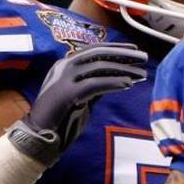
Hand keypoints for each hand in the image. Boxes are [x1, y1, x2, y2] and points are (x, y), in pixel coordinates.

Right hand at [8, 42, 147, 166]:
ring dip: (123, 69)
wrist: (38, 135)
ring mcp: (63, 79)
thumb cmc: (61, 117)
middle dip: (123, 54)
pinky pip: (95, 84)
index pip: (93, 50)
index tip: (135, 50)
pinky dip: (113, 82)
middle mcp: (63, 67)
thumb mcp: (82, 96)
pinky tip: (128, 84)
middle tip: (144, 58)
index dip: (115, 48)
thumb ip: (96, 85)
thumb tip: (119, 77)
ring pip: (99, 66)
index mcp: (65, 65)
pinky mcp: (66, 93)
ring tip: (142, 74)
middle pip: (98, 53)